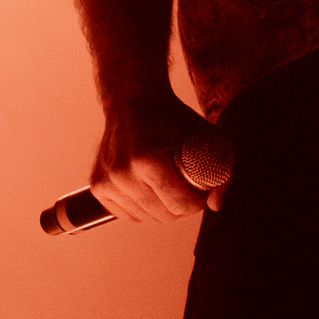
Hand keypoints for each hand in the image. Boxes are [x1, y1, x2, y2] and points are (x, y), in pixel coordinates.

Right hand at [90, 89, 229, 222]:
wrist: (133, 100)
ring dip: (164, 209)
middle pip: (165, 215)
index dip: (199, 202)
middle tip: (189, 189)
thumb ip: (221, 169)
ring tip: (172, 188)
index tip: (203, 190)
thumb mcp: (206, 134)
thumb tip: (215, 204)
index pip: (180, 203)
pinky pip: (128, 215)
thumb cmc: (171, 117)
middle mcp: (122, 172)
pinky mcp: (97, 186)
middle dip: (183, 207)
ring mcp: (107, 180)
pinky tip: (153, 192)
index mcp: (147, 158)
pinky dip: (144, 209)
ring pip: (147, 218)